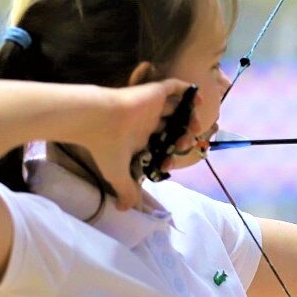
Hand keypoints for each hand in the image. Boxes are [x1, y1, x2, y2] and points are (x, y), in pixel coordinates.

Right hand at [82, 79, 204, 210]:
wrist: (98, 121)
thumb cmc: (106, 146)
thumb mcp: (117, 174)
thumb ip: (126, 190)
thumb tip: (123, 210)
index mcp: (138, 136)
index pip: (160, 143)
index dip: (170, 153)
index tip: (170, 165)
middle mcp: (146, 120)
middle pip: (171, 125)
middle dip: (183, 136)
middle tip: (186, 145)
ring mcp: (151, 105)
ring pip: (176, 107)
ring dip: (189, 116)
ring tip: (195, 128)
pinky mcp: (154, 92)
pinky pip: (175, 86)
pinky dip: (188, 90)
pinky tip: (198, 101)